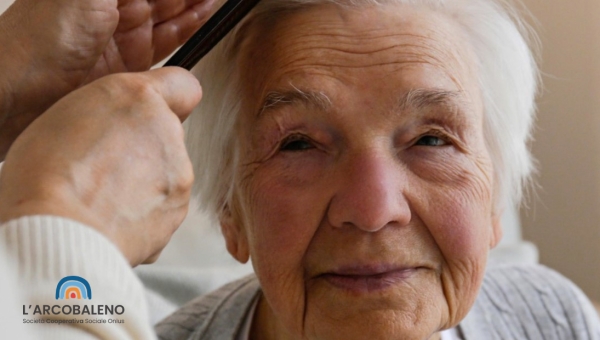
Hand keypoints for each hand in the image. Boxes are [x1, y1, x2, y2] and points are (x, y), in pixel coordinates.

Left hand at [0, 0, 214, 158]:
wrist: (15, 96)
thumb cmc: (37, 38)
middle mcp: (113, 7)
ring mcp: (123, 37)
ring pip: (170, 16)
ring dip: (195, 6)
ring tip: (219, 0)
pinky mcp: (131, 67)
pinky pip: (167, 45)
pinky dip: (188, 31)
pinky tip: (203, 17)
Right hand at [0, 67, 201, 265]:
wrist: (61, 231)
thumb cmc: (47, 176)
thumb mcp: (65, 116)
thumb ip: (108, 114)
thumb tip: (118, 126)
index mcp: (137, 98)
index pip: (181, 84)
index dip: (168, 99)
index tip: (154, 112)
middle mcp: (167, 131)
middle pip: (168, 133)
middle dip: (145, 146)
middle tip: (106, 165)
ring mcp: (178, 171)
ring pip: (167, 171)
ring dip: (145, 181)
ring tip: (103, 197)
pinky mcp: (178, 208)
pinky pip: (164, 206)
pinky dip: (146, 212)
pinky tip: (113, 217)